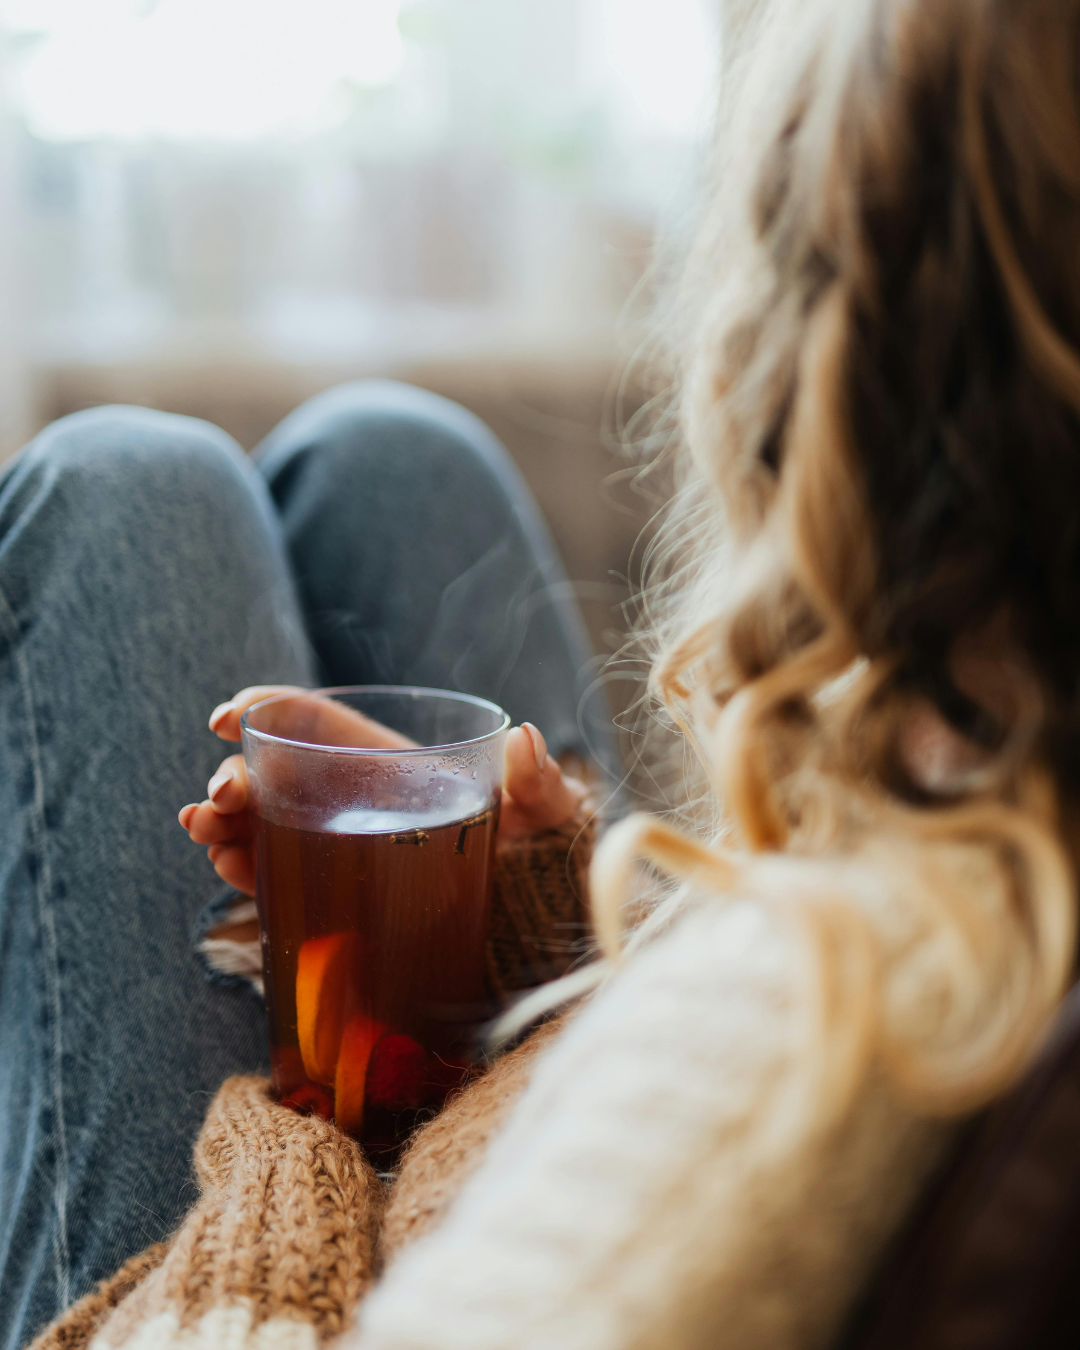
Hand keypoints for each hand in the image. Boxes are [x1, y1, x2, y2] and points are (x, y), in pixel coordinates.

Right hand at [178, 687, 587, 895]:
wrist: (544, 920)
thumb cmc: (543, 851)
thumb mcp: (544, 811)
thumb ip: (535, 779)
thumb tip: (527, 739)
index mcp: (390, 762)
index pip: (315, 723)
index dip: (267, 709)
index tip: (227, 714)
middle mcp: (353, 800)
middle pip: (275, 775)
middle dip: (234, 776)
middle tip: (220, 796)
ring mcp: (339, 848)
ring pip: (264, 825)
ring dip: (225, 822)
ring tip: (203, 828)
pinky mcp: (337, 897)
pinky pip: (279, 878)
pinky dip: (246, 870)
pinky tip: (227, 863)